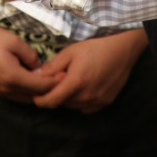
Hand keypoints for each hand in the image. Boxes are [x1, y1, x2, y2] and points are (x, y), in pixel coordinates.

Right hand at [0, 24, 61, 102]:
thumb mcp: (13, 40)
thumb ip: (30, 55)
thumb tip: (39, 67)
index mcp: (12, 77)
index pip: (40, 86)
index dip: (55, 82)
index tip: (66, 75)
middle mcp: (6, 90)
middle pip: (33, 96)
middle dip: (48, 90)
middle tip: (61, 80)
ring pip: (24, 98)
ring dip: (36, 92)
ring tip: (48, 81)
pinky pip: (14, 96)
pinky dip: (25, 92)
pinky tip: (31, 81)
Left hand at [31, 30, 146, 112]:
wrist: (122, 51)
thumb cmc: (94, 48)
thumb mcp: (70, 52)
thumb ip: (52, 67)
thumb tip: (36, 76)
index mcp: (76, 82)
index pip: (52, 101)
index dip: (40, 101)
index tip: (35, 96)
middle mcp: (86, 96)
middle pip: (62, 103)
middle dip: (56, 95)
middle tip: (56, 82)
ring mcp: (97, 102)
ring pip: (74, 106)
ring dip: (68, 98)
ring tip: (71, 82)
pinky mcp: (105, 103)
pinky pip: (86, 108)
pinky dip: (80, 101)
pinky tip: (83, 88)